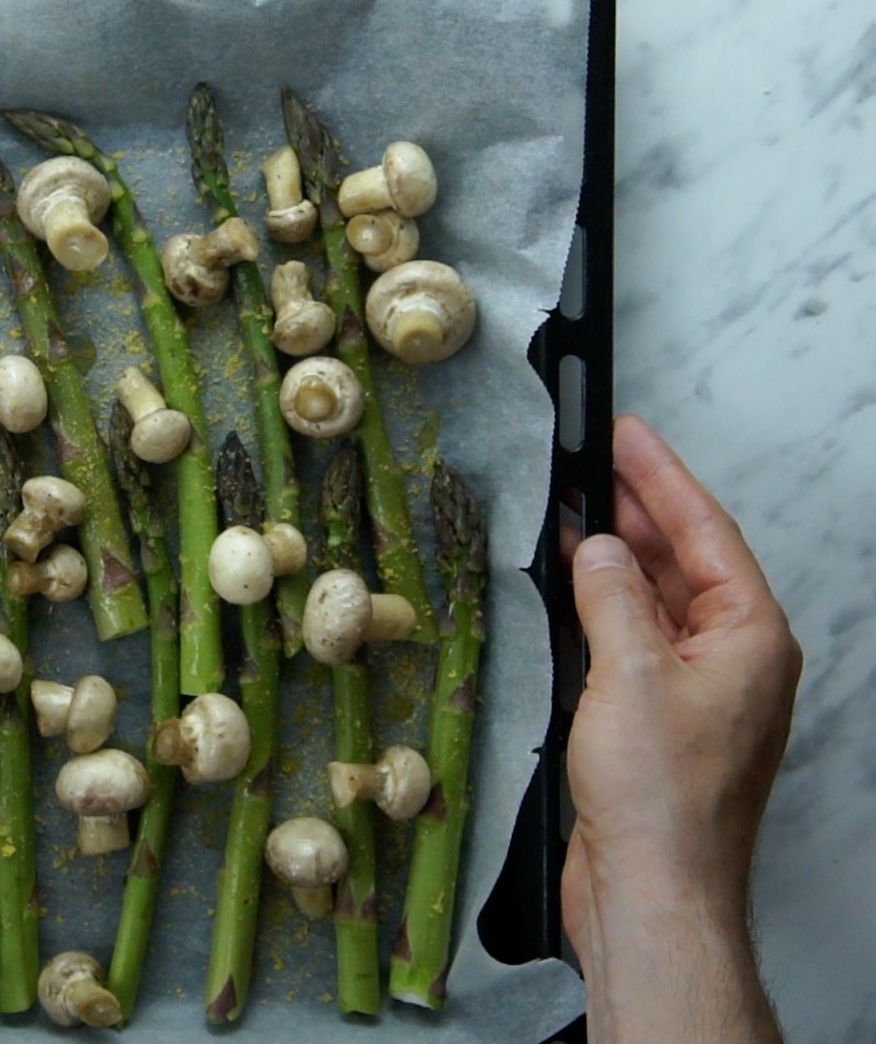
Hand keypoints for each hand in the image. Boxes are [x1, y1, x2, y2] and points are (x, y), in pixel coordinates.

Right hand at [564, 415, 797, 1042]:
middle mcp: (735, 662)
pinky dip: (602, 613)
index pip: (707, 535)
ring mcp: (700, 695)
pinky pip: (635, 645)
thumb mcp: (628, 673)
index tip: (627, 434)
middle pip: (688, 564)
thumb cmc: (660, 798)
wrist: (651, 888)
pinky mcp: (660, 725)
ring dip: (615, 563)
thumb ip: (612, 598)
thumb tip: (596, 549)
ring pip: (659, 604)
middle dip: (639, 513)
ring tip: (572, 516)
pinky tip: (570, 597)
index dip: (663, 479)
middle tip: (593, 462)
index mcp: (751, 638)